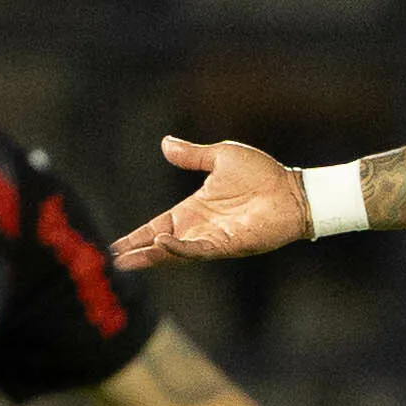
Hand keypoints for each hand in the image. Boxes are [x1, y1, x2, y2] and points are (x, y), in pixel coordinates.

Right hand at [110, 137, 313, 270]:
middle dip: (137, 254)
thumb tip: (165, 143)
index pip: (157, 226)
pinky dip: (178, 248)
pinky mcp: (227, 244)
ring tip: (128, 258)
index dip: (137, 237)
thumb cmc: (262, 174)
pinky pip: (197, 250)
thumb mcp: (220, 157)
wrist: (292, 190)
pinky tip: (161, 243)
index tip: (115, 246)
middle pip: (160, 246)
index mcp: (194, 210)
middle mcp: (199, 228)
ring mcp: (212, 239)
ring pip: (175, 253)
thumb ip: (191, 154)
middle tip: (113, 261)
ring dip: (152, 255)